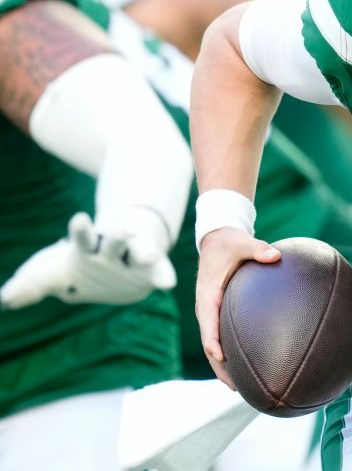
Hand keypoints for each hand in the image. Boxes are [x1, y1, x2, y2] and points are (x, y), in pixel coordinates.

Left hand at [0, 209, 176, 308]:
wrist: (128, 263)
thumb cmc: (85, 265)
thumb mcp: (55, 274)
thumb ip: (31, 285)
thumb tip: (3, 300)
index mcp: (87, 247)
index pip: (83, 237)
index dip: (83, 229)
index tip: (80, 219)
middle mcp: (112, 249)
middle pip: (113, 242)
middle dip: (116, 238)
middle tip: (122, 234)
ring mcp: (133, 259)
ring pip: (139, 252)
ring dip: (143, 253)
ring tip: (149, 256)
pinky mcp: (151, 271)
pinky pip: (159, 273)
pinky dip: (163, 276)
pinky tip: (166, 283)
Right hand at [196, 227, 279, 388]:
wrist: (216, 240)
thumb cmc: (229, 243)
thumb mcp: (241, 242)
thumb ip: (257, 249)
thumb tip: (275, 255)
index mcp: (208, 297)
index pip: (208, 325)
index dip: (214, 344)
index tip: (223, 360)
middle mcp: (206, 309)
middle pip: (210, 346)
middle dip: (220, 368)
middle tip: (237, 388)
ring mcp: (211, 313)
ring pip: (215, 347)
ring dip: (224, 367)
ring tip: (243, 388)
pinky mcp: (219, 313)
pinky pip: (223, 337)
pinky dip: (231, 352)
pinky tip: (250, 364)